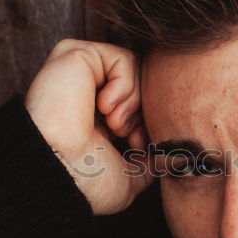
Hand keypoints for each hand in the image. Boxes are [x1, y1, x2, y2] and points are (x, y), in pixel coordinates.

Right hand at [25, 39, 152, 214]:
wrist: (62, 171)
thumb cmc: (88, 182)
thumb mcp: (131, 177)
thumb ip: (152, 160)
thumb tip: (175, 153)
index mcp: (95, 117)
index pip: (139, 102)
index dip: (148, 121)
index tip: (139, 146)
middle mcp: (85, 91)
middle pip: (140, 82)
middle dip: (144, 111)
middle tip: (132, 137)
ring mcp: (79, 72)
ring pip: (134, 69)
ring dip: (132, 101)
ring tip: (114, 126)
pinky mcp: (74, 55)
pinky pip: (121, 58)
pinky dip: (123, 85)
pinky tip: (104, 108)